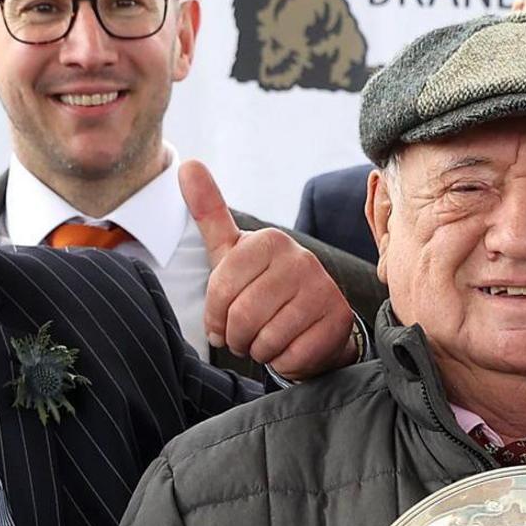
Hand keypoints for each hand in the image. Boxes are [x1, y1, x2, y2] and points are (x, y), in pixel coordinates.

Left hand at [183, 160, 357, 379]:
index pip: (220, 290)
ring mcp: (323, 290)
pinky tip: (291, 346)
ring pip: (266, 339)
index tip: (224, 319)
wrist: (313, 322)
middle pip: (242, 316)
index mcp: (269, 241)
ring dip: (259, 349)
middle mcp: (301, 259)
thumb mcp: (232, 251)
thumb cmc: (262, 287)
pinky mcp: (337, 321)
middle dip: (237, 336)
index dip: (215, 316)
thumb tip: (188, 164)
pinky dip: (284, 361)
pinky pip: (290, 356)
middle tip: (245, 334)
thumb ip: (209, 212)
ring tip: (267, 338)